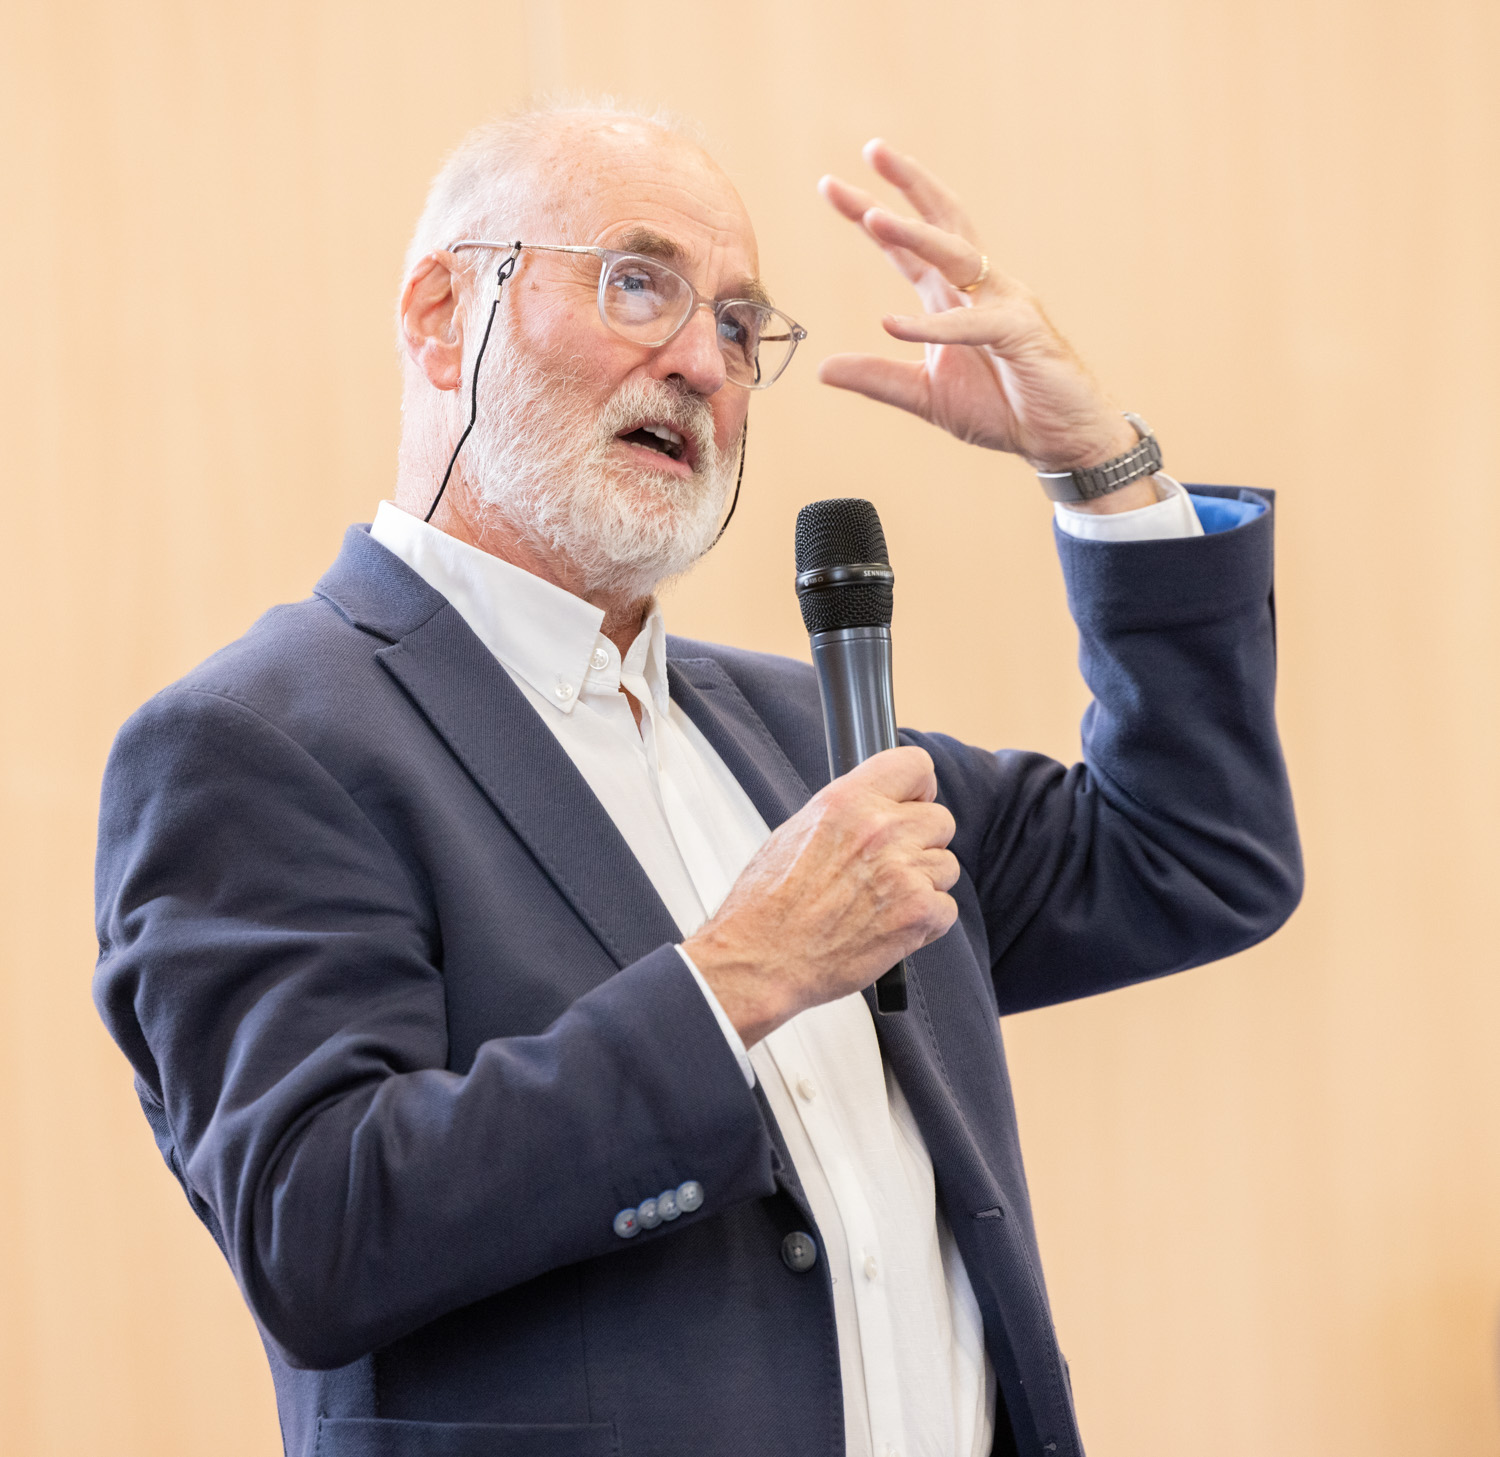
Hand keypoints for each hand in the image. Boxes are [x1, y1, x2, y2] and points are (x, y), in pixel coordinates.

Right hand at [682, 746, 959, 1046]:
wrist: (761, 960)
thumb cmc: (767, 905)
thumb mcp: (796, 832)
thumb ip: (847, 814)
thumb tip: (878, 808)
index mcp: (847, 802)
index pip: (915, 766)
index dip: (919, 788)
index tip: (915, 803)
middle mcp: (880, 830)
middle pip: (941, 820)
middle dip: (922, 843)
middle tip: (890, 867)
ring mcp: (903, 872)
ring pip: (946, 866)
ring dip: (922, 884)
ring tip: (880, 903)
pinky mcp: (918, 913)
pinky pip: (946, 908)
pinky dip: (924, 922)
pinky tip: (888, 927)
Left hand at [818, 139, 1151, 503]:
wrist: (1062, 436)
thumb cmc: (1004, 407)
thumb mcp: (926, 395)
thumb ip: (877, 379)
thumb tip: (822, 368)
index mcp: (953, 298)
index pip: (907, 247)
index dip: (871, 215)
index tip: (832, 186)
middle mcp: (979, 289)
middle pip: (942, 222)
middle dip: (907, 185)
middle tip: (871, 150)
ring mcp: (1005, 305)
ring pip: (957, 257)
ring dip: (915, 236)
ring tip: (874, 218)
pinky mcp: (1023, 335)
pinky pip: (973, 324)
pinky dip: (934, 325)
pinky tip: (894, 323)